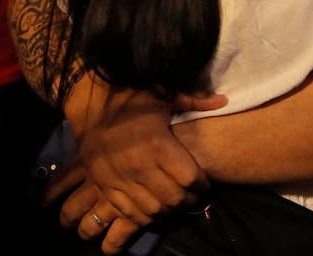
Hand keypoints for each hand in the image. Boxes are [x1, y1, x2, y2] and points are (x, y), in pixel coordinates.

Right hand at [54, 81, 211, 227]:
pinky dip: (146, 215)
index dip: (202, 183)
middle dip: (189, 200)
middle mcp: (139, 165)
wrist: (88, 106)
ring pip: (154, 209)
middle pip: (174, 198)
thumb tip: (224, 100)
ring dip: (169, 210)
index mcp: (157, 143)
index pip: (190, 178)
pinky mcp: (106, 187)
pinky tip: (154, 206)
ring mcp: (121, 179)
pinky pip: (131, 213)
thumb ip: (194, 100)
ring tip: (175, 201)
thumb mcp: (162, 95)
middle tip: (193, 194)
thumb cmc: (130, 99)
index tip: (204, 181)